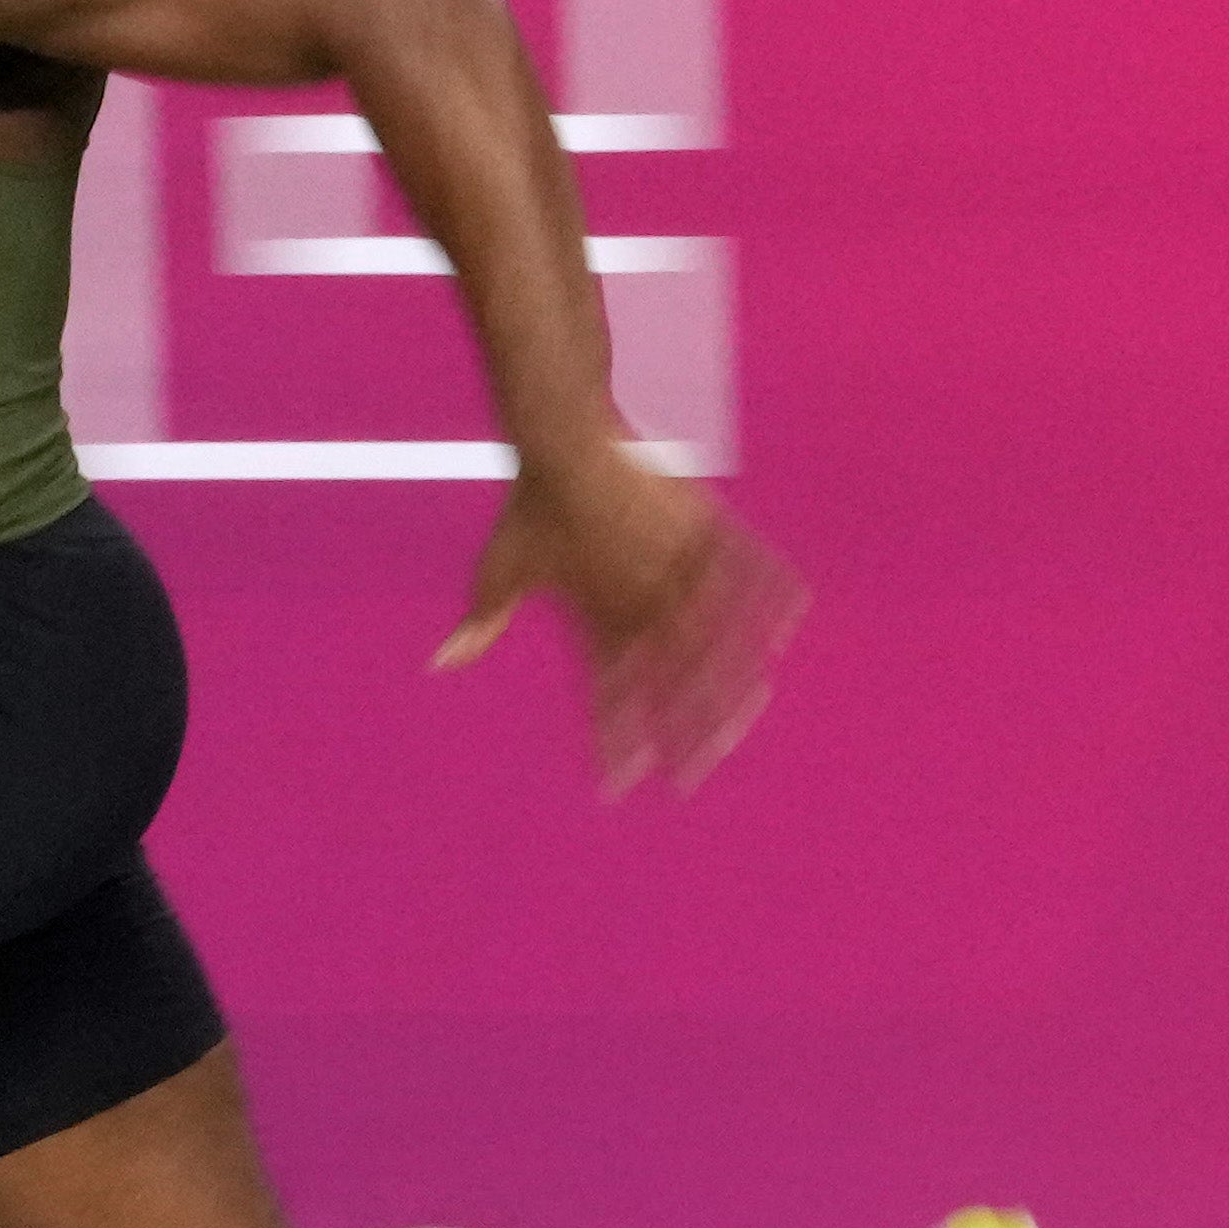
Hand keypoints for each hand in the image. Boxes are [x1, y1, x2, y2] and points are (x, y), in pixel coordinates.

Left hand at [434, 454, 801, 794]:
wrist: (565, 442)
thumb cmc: (530, 509)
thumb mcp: (500, 570)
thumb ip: (481, 624)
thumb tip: (440, 662)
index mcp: (597, 617)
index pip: (609, 696)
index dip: (615, 743)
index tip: (620, 785)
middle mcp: (642, 600)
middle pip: (673, 680)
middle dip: (687, 731)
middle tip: (700, 771)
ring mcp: (678, 566)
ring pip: (718, 636)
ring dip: (734, 679)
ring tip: (749, 713)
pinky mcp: (706, 529)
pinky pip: (748, 569)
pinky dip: (770, 595)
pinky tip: (787, 623)